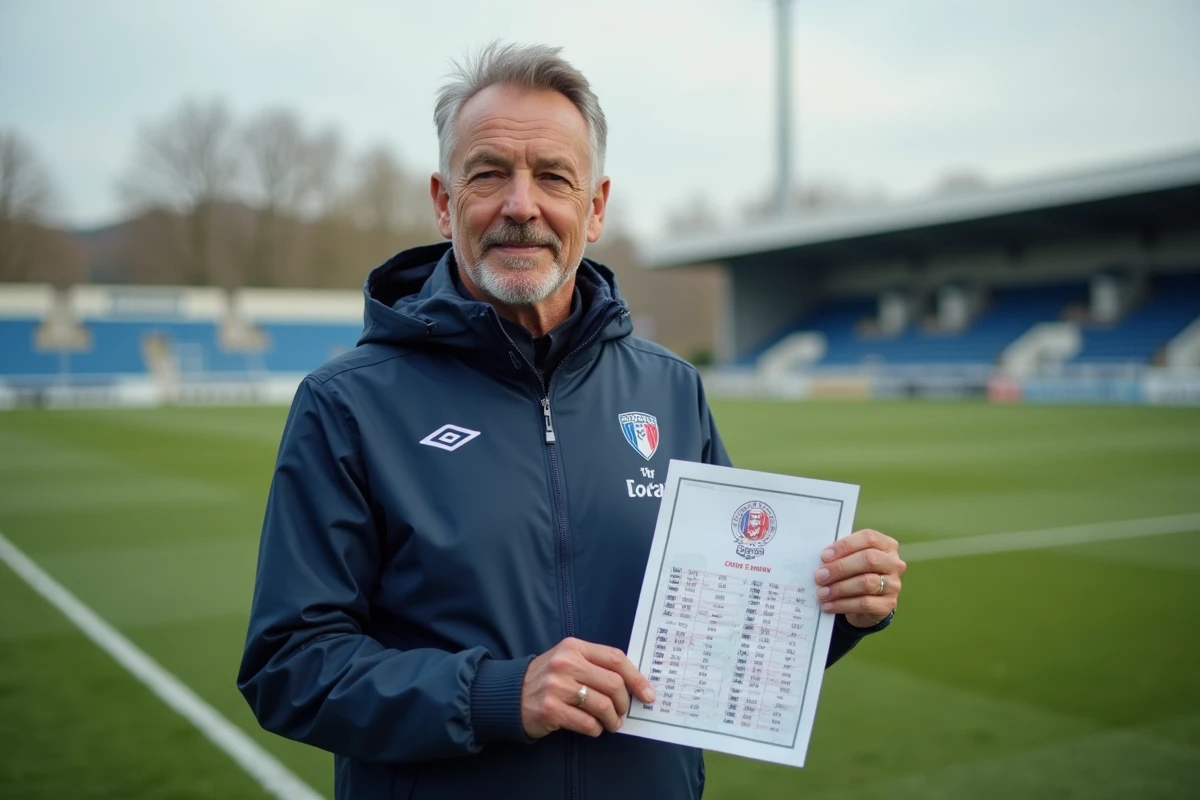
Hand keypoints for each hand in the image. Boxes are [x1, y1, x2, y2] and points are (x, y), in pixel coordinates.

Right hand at [520, 637, 655, 738]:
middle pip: (613, 684)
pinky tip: (593, 728)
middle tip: (622, 713)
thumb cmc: (547, 678)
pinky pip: (587, 723)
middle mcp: (566, 663)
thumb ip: (595, 666)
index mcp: (574, 647)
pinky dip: (596, 729)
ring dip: (612, 720)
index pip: (616, 659)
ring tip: (611, 724)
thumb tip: (633, 684)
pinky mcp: (550, 709)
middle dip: (624, 703)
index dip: (637, 678)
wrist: (509, 695)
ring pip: (603, 705)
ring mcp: (557, 686)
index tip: (648, 694)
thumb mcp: (568, 661)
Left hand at [814, 528, 904, 627]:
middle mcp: (894, 563)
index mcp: (886, 545)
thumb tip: (822, 560)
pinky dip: (843, 604)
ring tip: (821, 593)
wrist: (868, 604)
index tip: (824, 556)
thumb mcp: (851, 560)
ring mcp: (894, 585)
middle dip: (840, 568)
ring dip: (839, 588)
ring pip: (866, 583)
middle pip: (869, 560)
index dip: (845, 545)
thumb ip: (841, 555)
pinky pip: (864, 603)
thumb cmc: (856, 574)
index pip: (868, 538)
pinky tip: (828, 605)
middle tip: (820, 576)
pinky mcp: (888, 604)